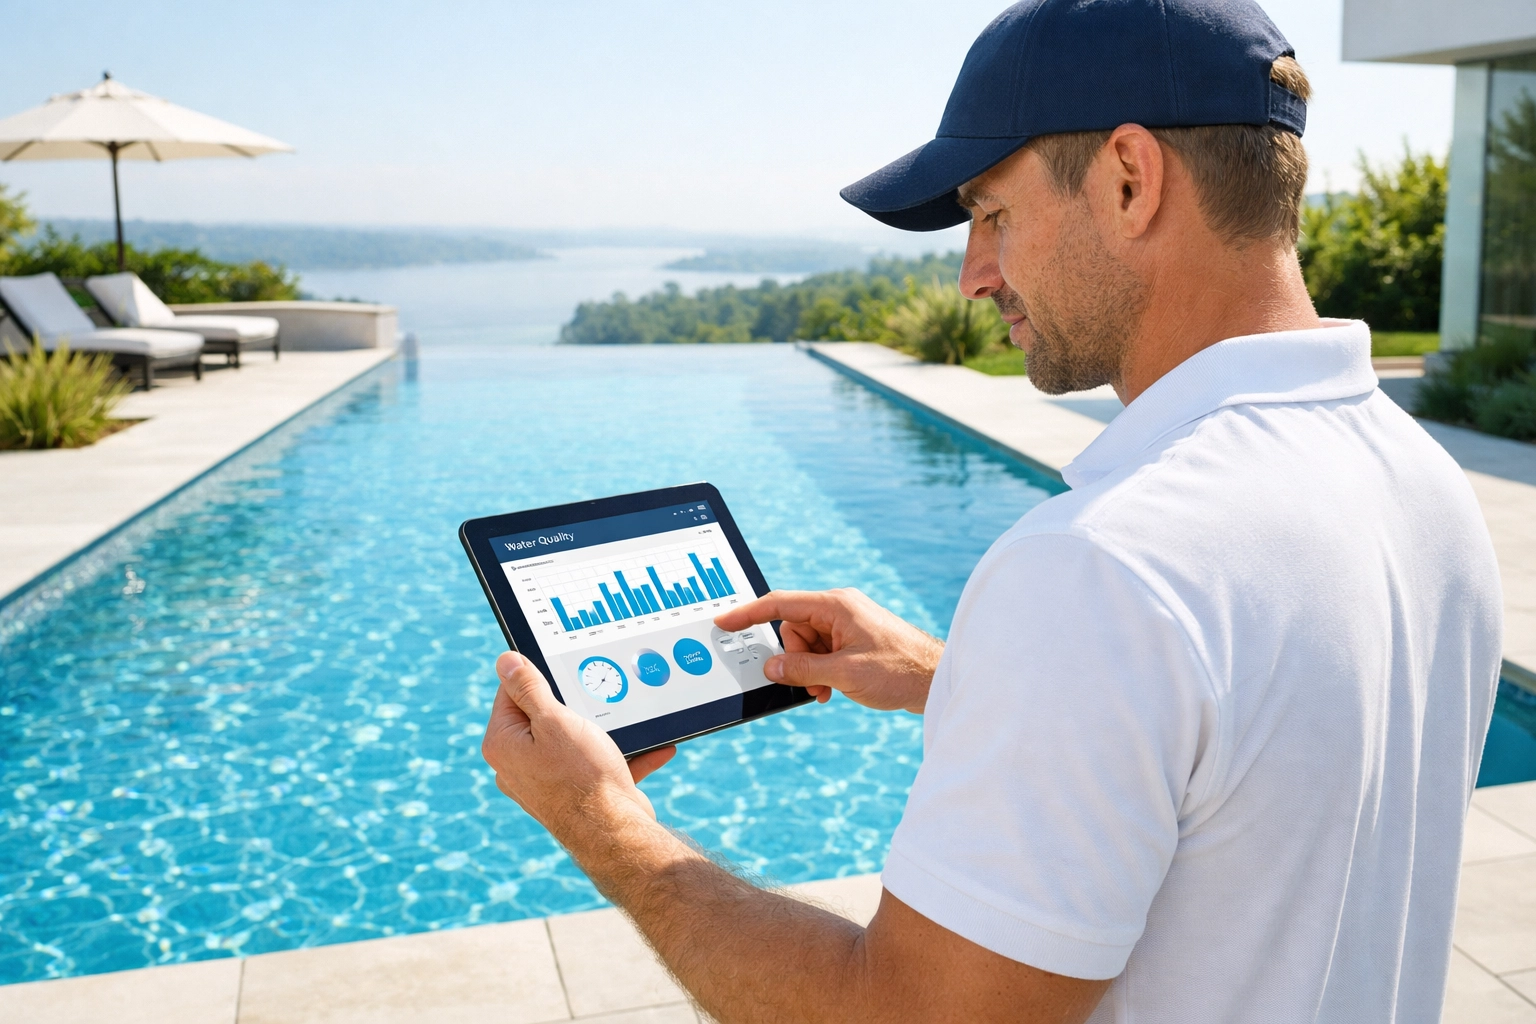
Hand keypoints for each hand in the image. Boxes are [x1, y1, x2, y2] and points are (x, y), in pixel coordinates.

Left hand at [481, 651, 675, 842]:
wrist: (615, 833)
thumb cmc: (582, 776)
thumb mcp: (555, 719)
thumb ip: (529, 688)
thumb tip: (505, 661)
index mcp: (503, 744)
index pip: (510, 693)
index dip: (538, 678)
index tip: (563, 672)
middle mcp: (516, 766)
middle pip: (541, 716)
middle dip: (572, 705)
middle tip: (595, 698)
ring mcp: (544, 783)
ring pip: (572, 741)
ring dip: (601, 731)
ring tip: (625, 724)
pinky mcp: (573, 795)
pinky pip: (595, 766)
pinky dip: (621, 756)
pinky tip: (652, 749)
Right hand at [714, 589, 942, 713]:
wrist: (937, 680)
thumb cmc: (900, 670)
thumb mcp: (844, 674)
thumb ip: (803, 669)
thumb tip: (772, 668)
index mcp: (836, 605)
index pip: (781, 604)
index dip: (749, 613)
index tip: (724, 621)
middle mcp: (839, 609)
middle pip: (792, 629)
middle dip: (794, 659)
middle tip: (811, 683)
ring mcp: (847, 624)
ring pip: (805, 645)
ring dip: (808, 670)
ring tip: (827, 689)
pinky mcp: (853, 640)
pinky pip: (822, 652)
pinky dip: (821, 671)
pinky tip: (832, 689)